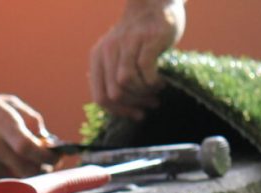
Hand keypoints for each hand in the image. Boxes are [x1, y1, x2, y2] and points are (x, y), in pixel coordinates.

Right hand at [0, 94, 57, 184]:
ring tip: (19, 158)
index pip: (31, 148)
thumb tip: (48, 140)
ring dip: (24, 172)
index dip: (48, 157)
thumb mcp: (4, 103)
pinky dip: (5, 174)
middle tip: (45, 163)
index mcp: (1, 122)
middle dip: (42, 169)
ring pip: (16, 178)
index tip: (56, 157)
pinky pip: (0, 180)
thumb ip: (30, 119)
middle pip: (28, 169)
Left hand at [89, 0, 185, 119]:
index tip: (137, 114)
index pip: (100, 98)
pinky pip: (146, 70)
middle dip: (134, 104)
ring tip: (156, 92)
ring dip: (144, 93)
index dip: (119, 111)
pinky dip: (154, 82)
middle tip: (151, 104)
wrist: (155, 4)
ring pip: (127, 83)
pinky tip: (162, 81)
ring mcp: (127, 43)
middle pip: (114, 93)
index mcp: (98, 58)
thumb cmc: (139, 37)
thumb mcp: (119, 56)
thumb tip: (122, 109)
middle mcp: (108, 50)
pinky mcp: (147, 39)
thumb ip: (114, 77)